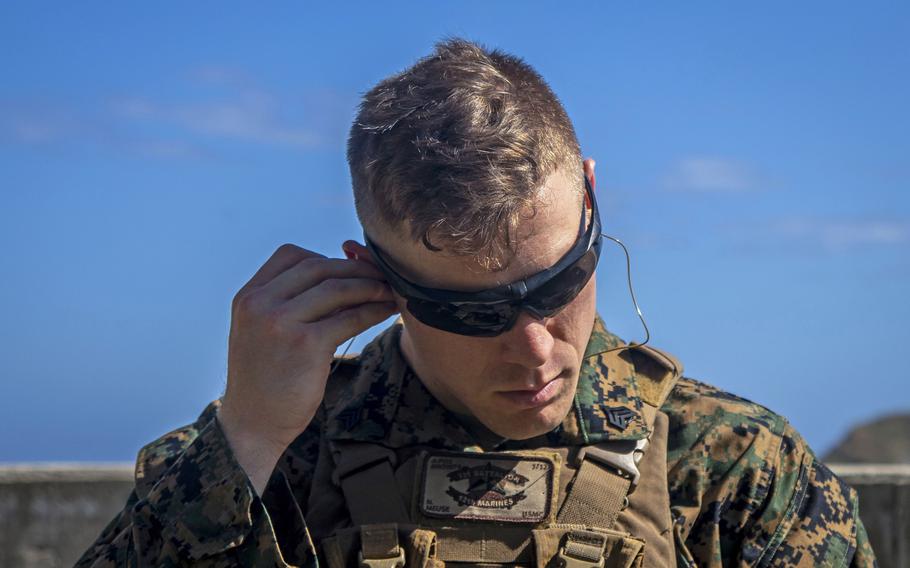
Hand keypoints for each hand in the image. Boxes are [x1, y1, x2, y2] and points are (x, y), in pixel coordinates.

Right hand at [218, 243, 396, 459]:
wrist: (252, 425)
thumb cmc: (265, 379)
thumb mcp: (262, 331)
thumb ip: (288, 302)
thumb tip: (340, 276)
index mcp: (248, 296)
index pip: (291, 255)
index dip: (325, 257)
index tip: (349, 269)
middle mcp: (260, 303)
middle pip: (318, 266)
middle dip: (355, 268)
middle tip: (380, 275)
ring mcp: (281, 322)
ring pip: (337, 288)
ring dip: (369, 286)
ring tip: (388, 291)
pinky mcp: (306, 344)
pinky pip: (349, 317)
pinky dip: (373, 311)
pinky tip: (386, 312)